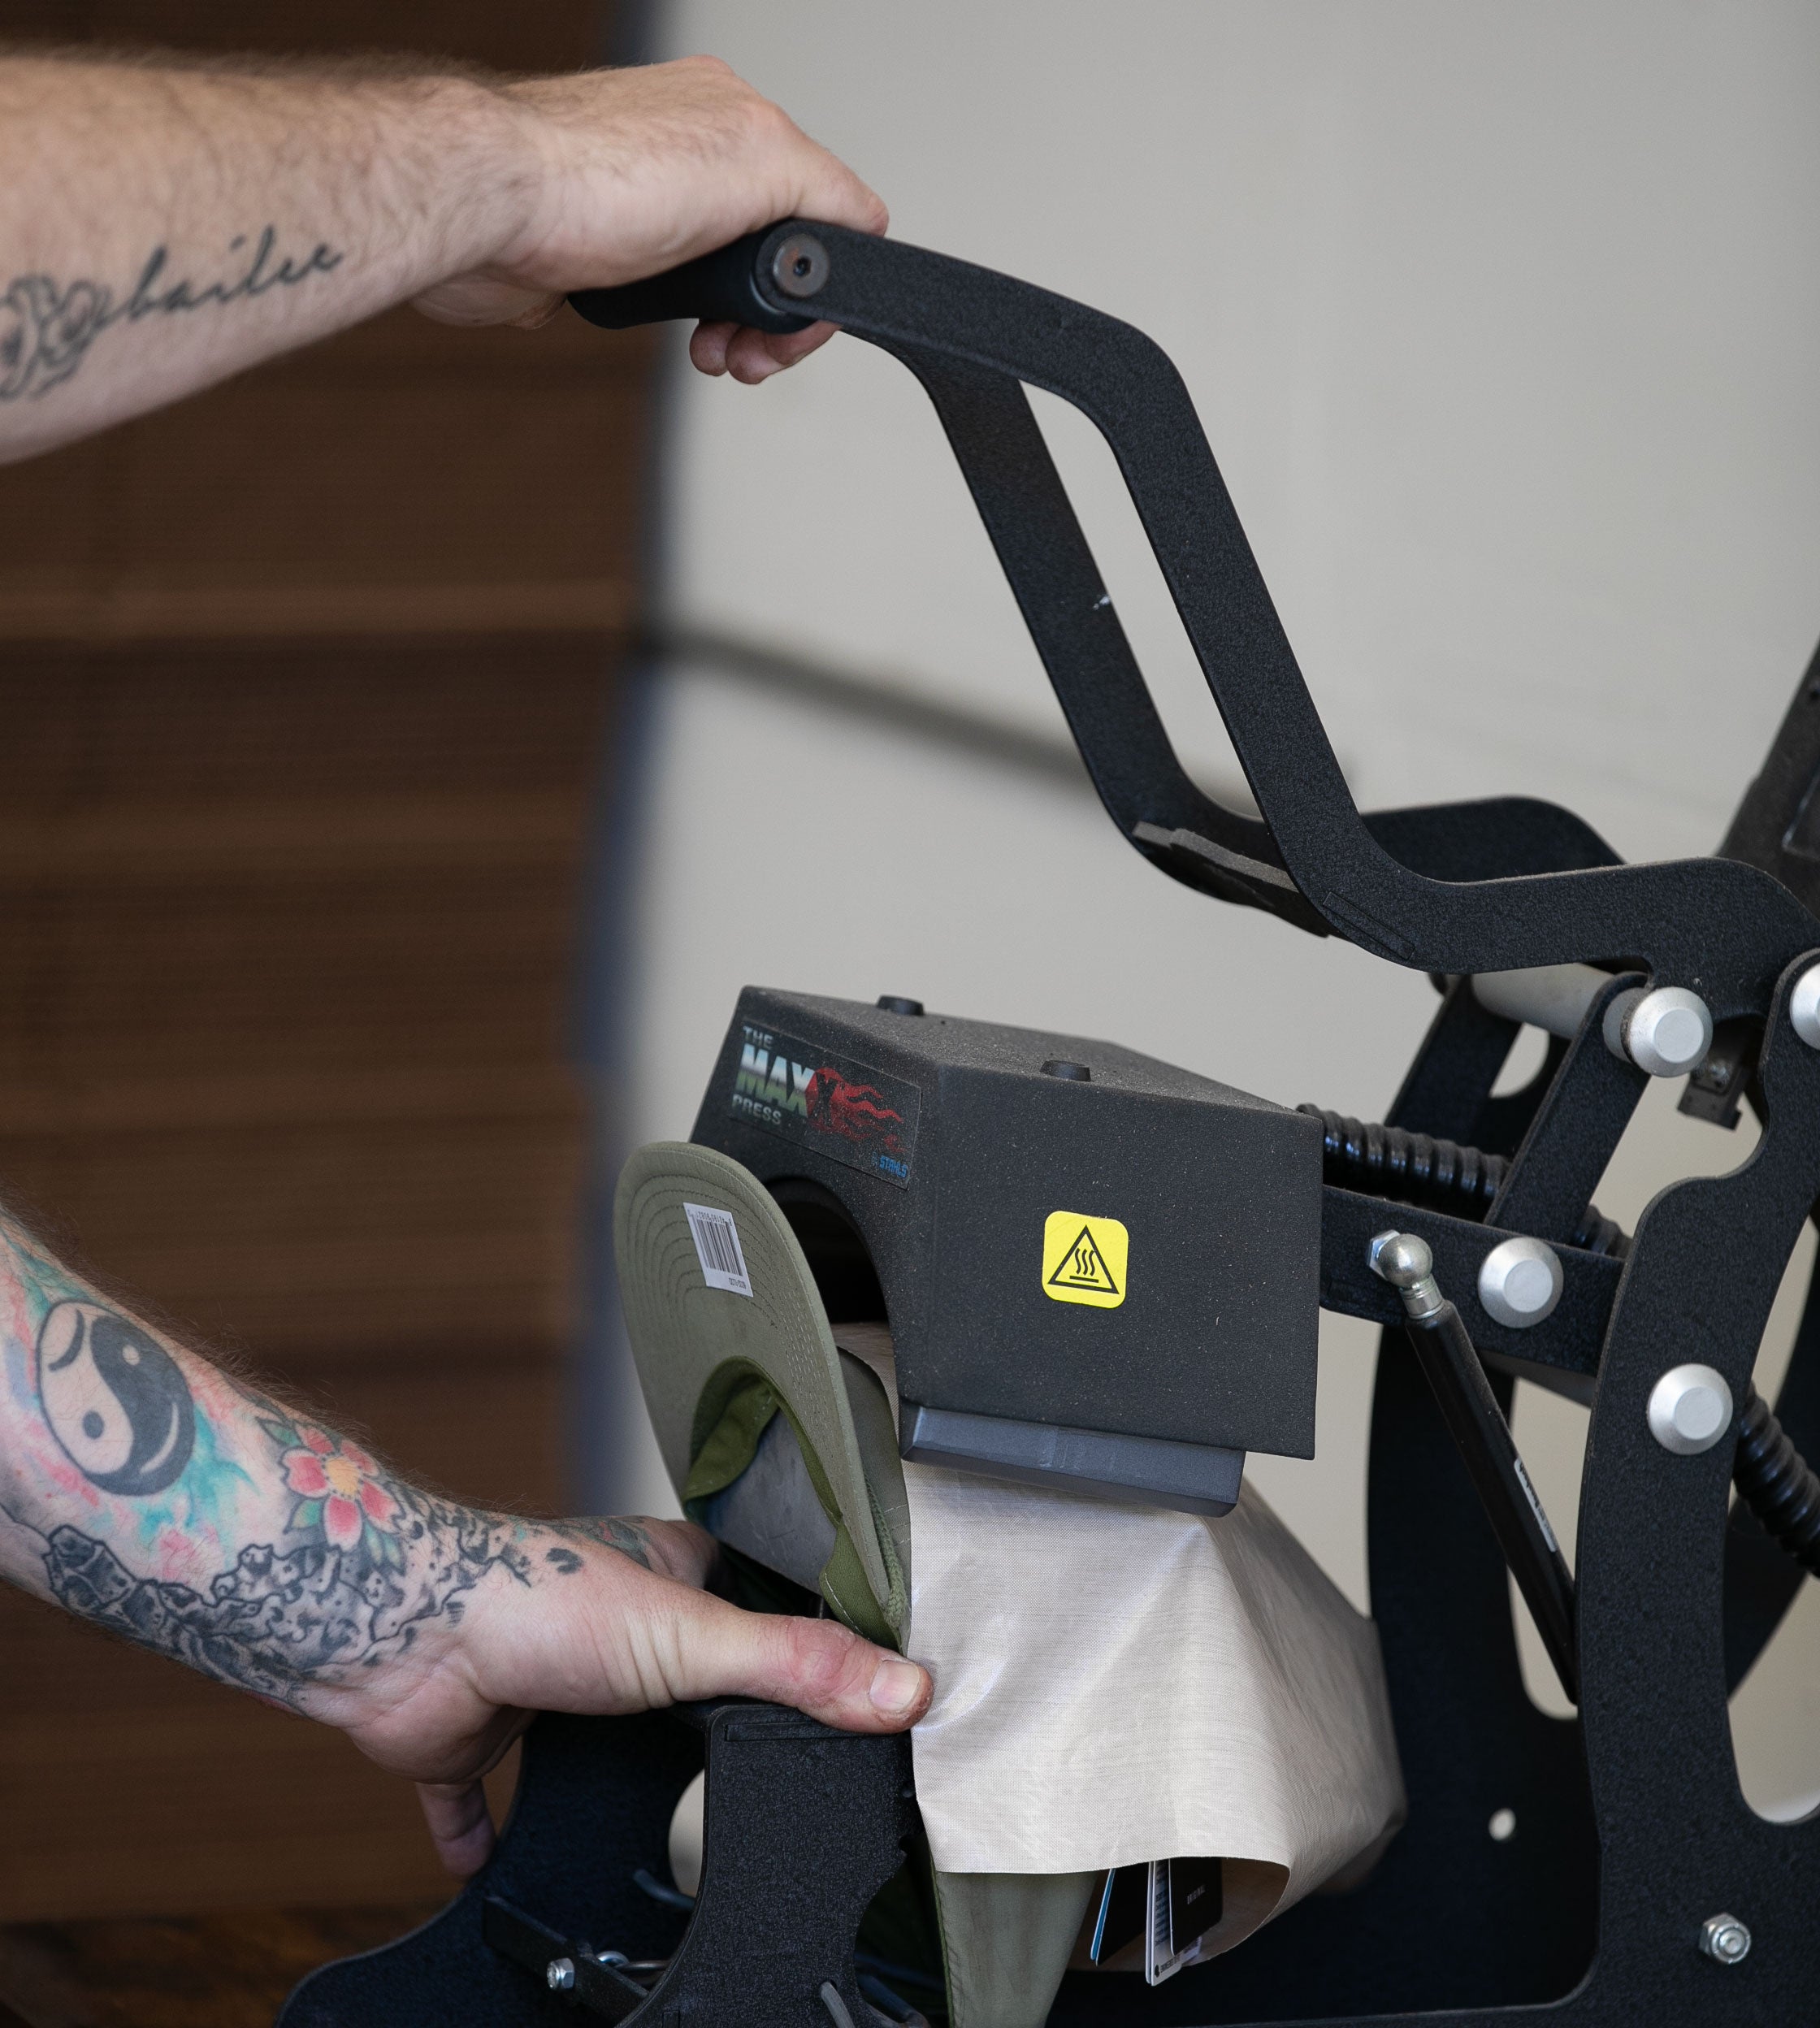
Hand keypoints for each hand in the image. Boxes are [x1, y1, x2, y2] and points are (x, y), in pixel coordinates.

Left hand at [329, 1515, 930, 1877]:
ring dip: (600, 1765)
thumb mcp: (697, 1635)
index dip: (782, 1634)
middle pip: (666, 1669)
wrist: (403, 1631)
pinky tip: (497, 1867)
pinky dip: (484, 1831)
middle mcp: (601, 1620)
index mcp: (664, 1574)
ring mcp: (535, 1680)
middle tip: (740, 1751)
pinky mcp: (473, 1734)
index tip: (827, 1681)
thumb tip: (901, 1688)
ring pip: (580, 1728)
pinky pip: (479, 1795)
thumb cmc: (534, 1598)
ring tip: (643, 1806)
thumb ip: (799, 1666)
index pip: (745, 1602)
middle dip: (691, 1706)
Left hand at [414, 57, 886, 385]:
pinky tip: (669, 333)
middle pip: (777, 251)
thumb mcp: (756, 163)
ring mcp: (647, 201)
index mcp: (739, 119)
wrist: (484, 210)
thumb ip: (827, 191)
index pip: (826, 203)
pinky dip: (680, 324)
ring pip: (724, 280)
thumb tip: (863, 228)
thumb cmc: (591, 177)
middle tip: (756, 354)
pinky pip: (668, 295)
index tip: (796, 324)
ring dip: (733, 329)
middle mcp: (694, 152)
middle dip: (775, 316)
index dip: (823, 278)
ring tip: (716, 353)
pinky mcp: (603, 247)